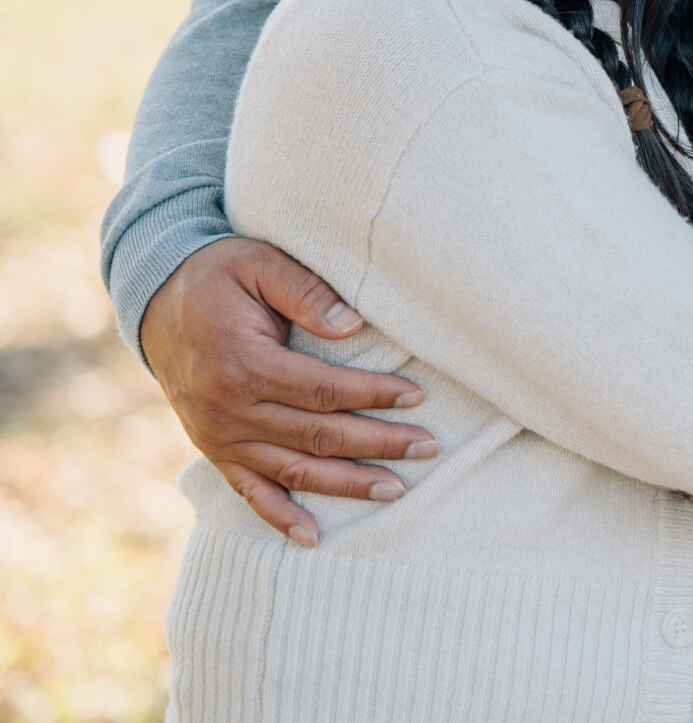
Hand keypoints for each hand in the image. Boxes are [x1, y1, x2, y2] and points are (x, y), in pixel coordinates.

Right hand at [138, 237, 436, 545]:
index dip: (372, 396)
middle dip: (376, 444)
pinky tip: (312, 538)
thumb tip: (354, 324)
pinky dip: (279, 517)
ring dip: (344, 485)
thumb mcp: (259, 264)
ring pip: (291, 470)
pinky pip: (247, 491)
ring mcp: (218, 436)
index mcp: (244, 364)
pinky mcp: (212, 449)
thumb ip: (306, 292)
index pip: (323, 390)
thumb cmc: (219, 276)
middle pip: (316, 436)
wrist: (155, 300)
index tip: (417, 397)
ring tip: (394, 491)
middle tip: (427, 448)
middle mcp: (229, 409)